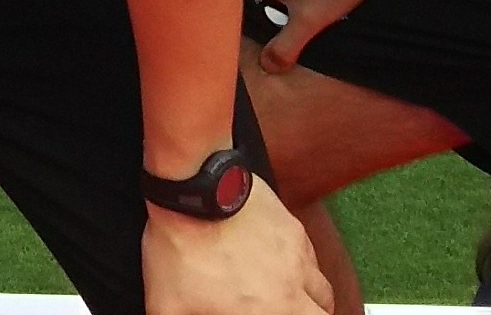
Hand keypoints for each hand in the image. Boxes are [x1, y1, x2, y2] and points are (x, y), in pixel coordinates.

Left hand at [141, 177, 332, 314]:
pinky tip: (285, 265)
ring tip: (293, 300)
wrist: (197, 188)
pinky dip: (305, 268)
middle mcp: (292, 285)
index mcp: (270, 310)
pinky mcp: (292, 227)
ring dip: (312, 298)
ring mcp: (297, 253)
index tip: (275, 314)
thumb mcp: (167, 301)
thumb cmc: (184, 246)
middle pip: (323, 311)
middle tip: (290, 313)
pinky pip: (311, 255)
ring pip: (323, 286)